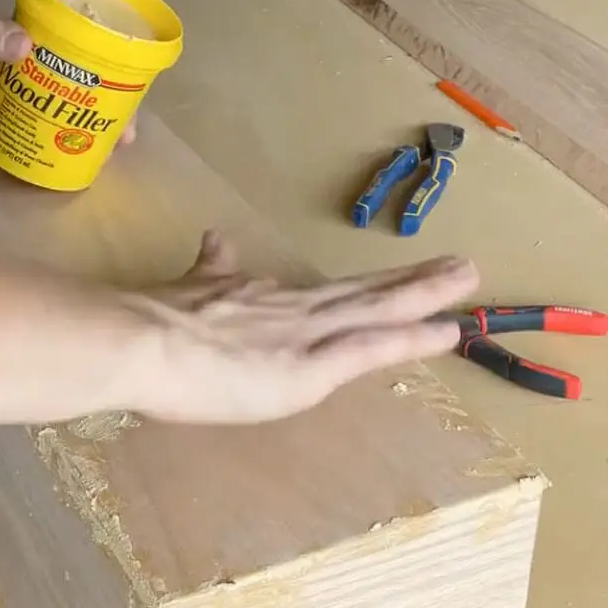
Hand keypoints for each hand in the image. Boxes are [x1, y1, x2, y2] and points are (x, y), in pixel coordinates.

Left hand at [0, 19, 138, 155]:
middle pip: (91, 83)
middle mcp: (45, 72)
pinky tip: (99, 159)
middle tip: (128, 124)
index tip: (129, 74)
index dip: (109, 57)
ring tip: (120, 144)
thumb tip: (25, 43)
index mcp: (35, 43)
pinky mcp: (32, 133)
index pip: (82, 43)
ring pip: (83, 112)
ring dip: (105, 126)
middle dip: (116, 101)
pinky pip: (64, 137)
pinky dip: (83, 146)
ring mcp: (40, 105)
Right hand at [120, 231, 477, 424]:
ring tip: (467, 281)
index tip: (393, 279)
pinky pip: (371, 348)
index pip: (324, 294)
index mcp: (260, 298)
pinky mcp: (308, 367)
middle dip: (414, 281)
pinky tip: (446, 332)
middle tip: (461, 267)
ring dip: (426, 295)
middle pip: (365, 292)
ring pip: (379, 310)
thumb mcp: (186, 287)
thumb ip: (208, 271)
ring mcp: (305, 336)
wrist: (139, 340)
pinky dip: (411, 339)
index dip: (364, 288)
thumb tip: (214, 239)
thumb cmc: (151, 324)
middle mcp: (293, 309)